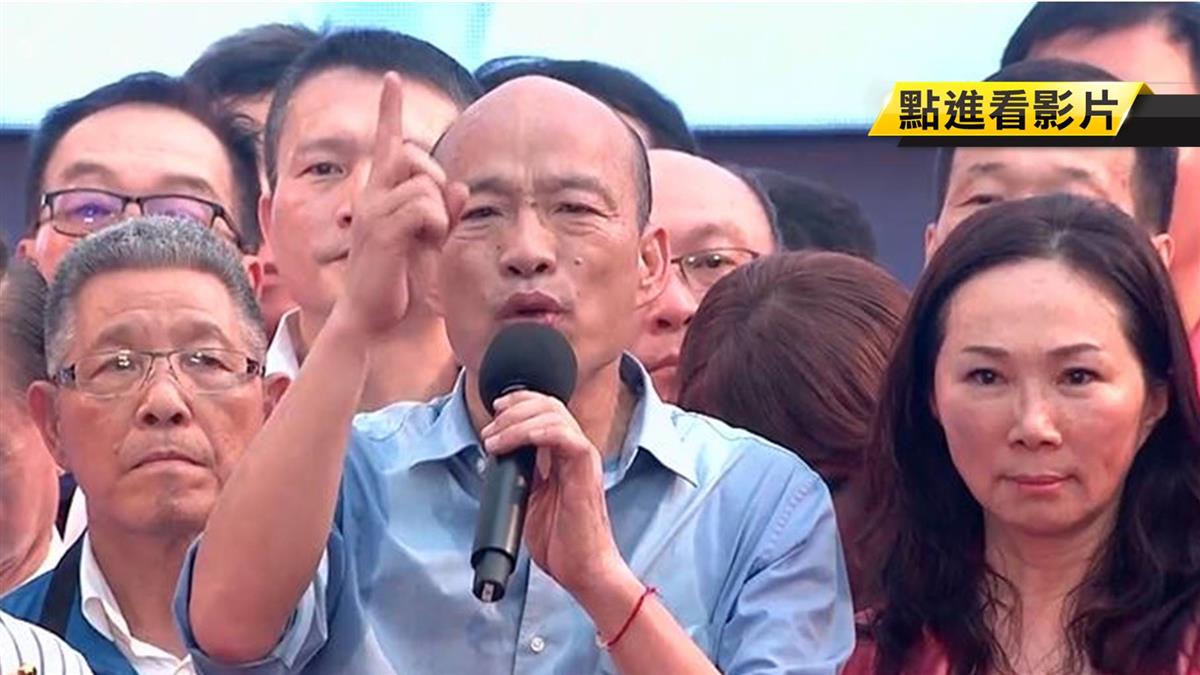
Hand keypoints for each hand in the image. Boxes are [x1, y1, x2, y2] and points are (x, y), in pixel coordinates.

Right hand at [336, 72, 467, 338]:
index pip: (386, 142)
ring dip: (441, 211)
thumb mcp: (431, 244)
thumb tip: (463, 187)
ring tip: (432, 238)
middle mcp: (372, 196)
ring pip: (424, 182)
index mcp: (380, 195)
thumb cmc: (400, 283)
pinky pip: (425, 205)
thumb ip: (446, 213)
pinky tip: (430, 242)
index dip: (389, 110)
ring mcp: (373, 211)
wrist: (373, 319)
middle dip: (436, 175)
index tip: (391, 78)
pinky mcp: (381, 230)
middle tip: (440, 216)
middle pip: (412, 154)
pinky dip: (439, 222)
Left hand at [480, 391, 629, 597]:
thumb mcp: (531, 500)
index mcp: (563, 456)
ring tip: (495, 440)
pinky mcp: (586, 471)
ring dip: (518, 423)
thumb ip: (521, 476)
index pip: (545, 411)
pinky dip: (541, 432)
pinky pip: (567, 438)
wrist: (583, 569)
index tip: (495, 411)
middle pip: (549, 405)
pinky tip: (522, 439)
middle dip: (514, 408)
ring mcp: (583, 459)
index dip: (520, 403)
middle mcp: (575, 451)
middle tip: (490, 428)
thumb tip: (495, 459)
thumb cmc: (561, 541)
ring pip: (555, 416)